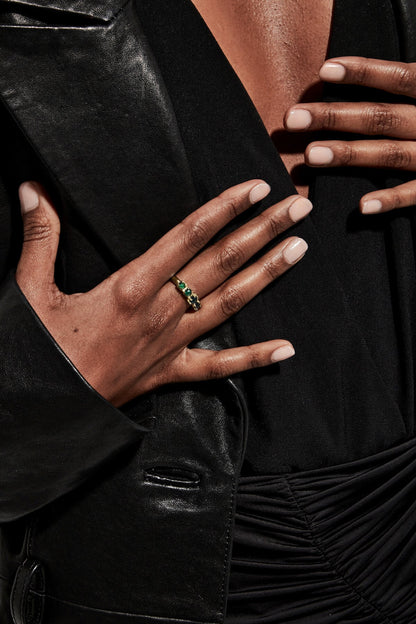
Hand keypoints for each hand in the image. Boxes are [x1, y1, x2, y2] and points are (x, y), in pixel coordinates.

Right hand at [15, 180, 310, 406]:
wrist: (48, 409)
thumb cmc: (41, 350)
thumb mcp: (31, 290)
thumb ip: (40, 237)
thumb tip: (34, 189)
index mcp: (131, 286)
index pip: (188, 236)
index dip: (225, 208)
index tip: (256, 187)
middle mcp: (162, 311)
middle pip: (221, 263)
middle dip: (262, 231)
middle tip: (298, 207)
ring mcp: (172, 344)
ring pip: (230, 303)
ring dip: (267, 274)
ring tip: (299, 248)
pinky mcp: (171, 372)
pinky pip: (218, 367)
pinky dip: (253, 358)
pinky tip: (287, 349)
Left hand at [284, 56, 415, 212]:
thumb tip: (368, 76)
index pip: (400, 78)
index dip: (364, 73)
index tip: (324, 71)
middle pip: (382, 117)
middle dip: (336, 116)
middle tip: (294, 118)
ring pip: (391, 154)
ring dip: (351, 154)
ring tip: (311, 154)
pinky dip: (391, 200)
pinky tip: (362, 206)